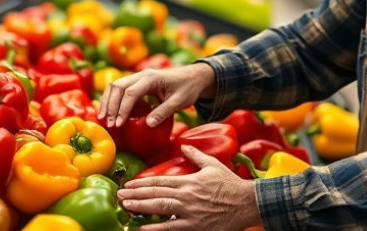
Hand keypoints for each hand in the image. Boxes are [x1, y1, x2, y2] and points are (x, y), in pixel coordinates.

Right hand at [97, 64, 214, 127]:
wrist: (194, 76)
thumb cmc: (189, 88)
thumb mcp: (180, 102)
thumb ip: (164, 112)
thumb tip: (148, 125)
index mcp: (152, 78)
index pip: (131, 93)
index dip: (123, 109)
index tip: (119, 124)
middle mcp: (142, 75)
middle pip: (118, 87)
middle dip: (110, 106)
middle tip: (109, 124)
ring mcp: (139, 77)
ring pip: (116, 85)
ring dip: (108, 101)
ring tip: (103, 119)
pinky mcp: (138, 82)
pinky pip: (121, 88)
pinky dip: (112, 98)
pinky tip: (109, 111)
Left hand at [118, 145, 260, 229]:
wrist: (247, 202)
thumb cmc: (231, 184)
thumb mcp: (213, 165)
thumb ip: (196, 155)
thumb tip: (184, 144)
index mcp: (189, 181)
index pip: (160, 181)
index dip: (142, 182)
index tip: (128, 184)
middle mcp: (186, 196)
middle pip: (155, 194)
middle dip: (135, 195)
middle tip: (119, 195)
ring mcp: (189, 212)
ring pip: (159, 209)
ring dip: (140, 207)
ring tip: (125, 206)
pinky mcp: (195, 226)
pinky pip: (171, 228)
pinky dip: (156, 228)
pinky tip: (142, 229)